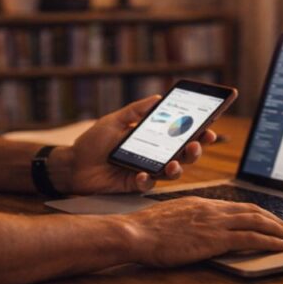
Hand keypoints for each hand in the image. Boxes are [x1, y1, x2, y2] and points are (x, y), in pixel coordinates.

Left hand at [54, 95, 217, 194]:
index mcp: (153, 139)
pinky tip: (141, 174)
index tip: (210, 126)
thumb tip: (159, 98)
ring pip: (171, 172)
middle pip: (183, 154)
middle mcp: (155, 156)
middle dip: (195, 149)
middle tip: (196, 144)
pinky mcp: (134, 185)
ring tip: (174, 163)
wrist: (72, 164)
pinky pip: (147, 184)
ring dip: (177, 167)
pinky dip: (146, 180)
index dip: (197, 132)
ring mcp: (146, 171)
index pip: (180, 135)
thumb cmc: (93, 142)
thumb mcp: (115, 121)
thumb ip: (136, 111)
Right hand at [121, 197, 282, 266]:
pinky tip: (281, 246)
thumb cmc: (146, 231)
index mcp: (201, 204)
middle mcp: (212, 209)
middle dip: (275, 221)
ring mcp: (214, 222)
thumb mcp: (171, 220)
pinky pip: (250, 237)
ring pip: (257, 221)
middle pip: (253, 210)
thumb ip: (188, 221)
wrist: (136, 233)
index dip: (259, 214)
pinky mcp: (214, 238)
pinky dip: (270, 240)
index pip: (238, 206)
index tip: (270, 222)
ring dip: (279, 230)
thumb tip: (197, 230)